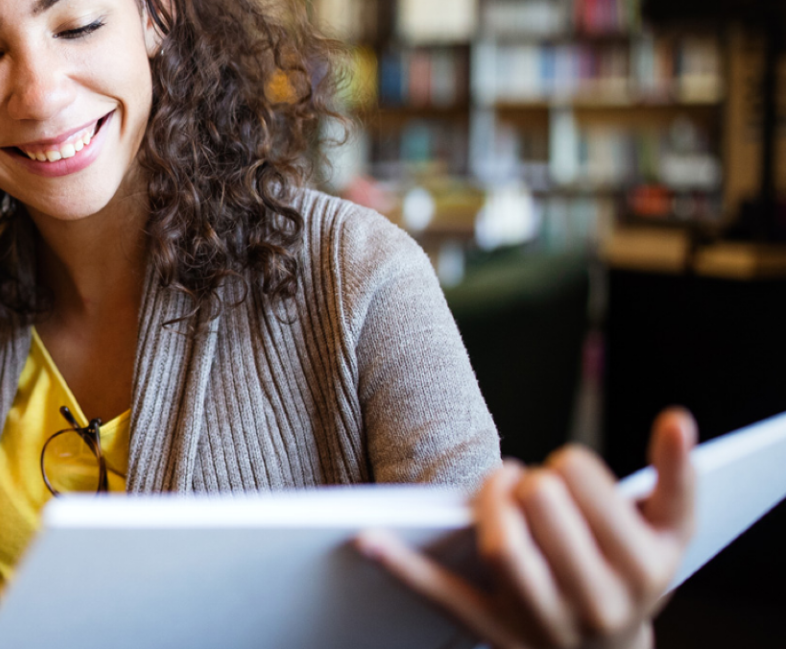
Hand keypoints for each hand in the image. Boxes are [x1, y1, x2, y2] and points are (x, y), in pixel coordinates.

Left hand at [355, 408, 697, 648]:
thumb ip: (678, 473)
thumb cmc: (636, 574)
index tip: (567, 468)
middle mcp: (596, 600)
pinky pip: (445, 596)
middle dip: (532, 483)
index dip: (570, 466)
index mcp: (642, 567)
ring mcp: (543, 620)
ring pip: (503, 550)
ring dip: (489, 505)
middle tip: (533, 482)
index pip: (589, 490)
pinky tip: (366, 539)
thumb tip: (676, 417)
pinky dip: (403, 568)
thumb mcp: (671, 532)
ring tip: (497, 486)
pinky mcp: (495, 632)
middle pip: (543, 514)